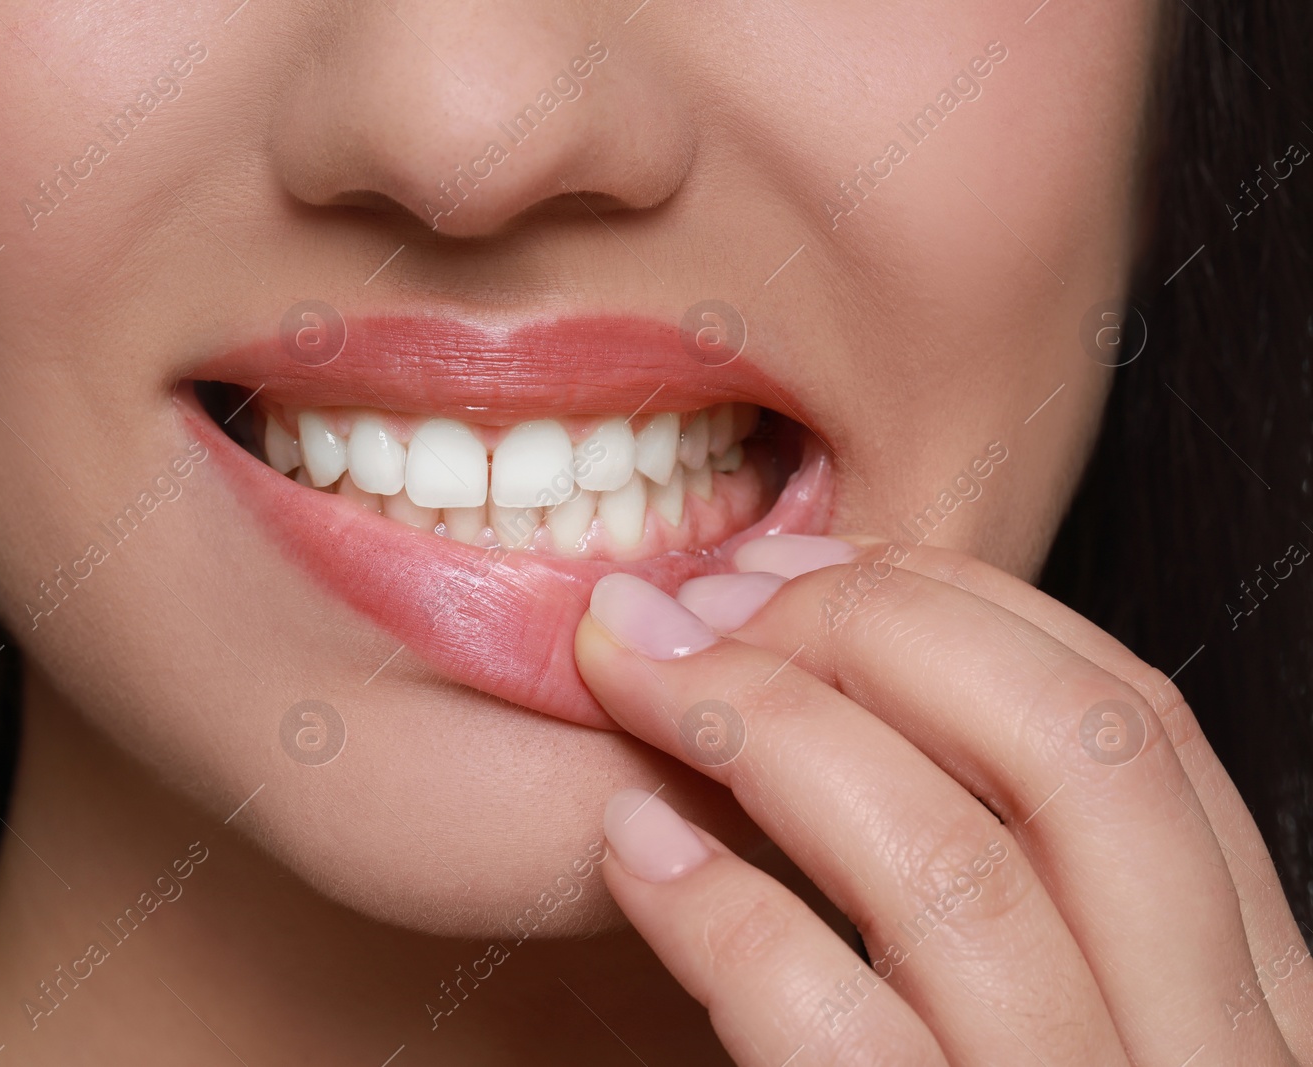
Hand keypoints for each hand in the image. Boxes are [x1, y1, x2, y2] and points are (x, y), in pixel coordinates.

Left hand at [575, 534, 1312, 1065]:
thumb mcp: (1055, 1014)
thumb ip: (998, 880)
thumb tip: (821, 673)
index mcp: (1245, 991)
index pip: (1132, 726)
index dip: (961, 609)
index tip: (807, 566)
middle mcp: (1215, 1062)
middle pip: (1071, 752)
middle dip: (868, 631)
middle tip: (701, 605)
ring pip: (952, 870)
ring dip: (761, 731)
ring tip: (635, 679)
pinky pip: (836, 1032)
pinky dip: (721, 914)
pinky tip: (632, 848)